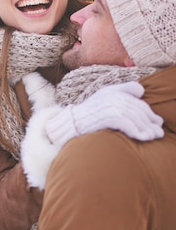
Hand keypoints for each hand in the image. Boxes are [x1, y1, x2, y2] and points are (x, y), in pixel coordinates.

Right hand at [46, 81, 163, 146]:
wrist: (71, 124)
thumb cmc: (89, 114)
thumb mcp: (104, 98)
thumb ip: (122, 91)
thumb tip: (142, 91)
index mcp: (112, 91)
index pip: (136, 101)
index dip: (149, 112)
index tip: (157, 123)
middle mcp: (111, 95)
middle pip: (137, 109)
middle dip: (150, 122)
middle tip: (159, 133)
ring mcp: (108, 105)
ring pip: (134, 117)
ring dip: (146, 128)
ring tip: (153, 138)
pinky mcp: (106, 116)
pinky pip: (126, 123)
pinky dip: (137, 131)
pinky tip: (142, 138)